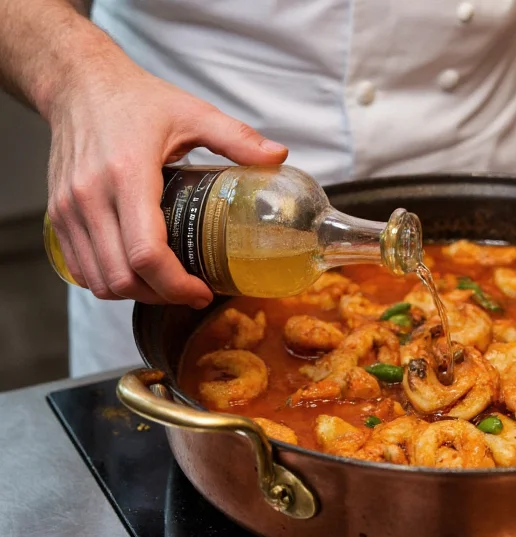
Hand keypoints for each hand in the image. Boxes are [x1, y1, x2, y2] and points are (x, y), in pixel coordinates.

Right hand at [45, 57, 287, 307]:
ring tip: (168, 285)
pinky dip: (109, 281)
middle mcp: (91, 197)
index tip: (203, 291)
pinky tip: (138, 272)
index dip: (176, 285)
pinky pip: (81, 268)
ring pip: (99, 280)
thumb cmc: (135, 99)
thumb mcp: (193, 112)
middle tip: (192, 291)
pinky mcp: (58, 214)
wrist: (78, 84)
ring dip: (135, 293)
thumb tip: (279, 158)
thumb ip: (237, 137)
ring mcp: (68, 209)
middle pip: (123, 276)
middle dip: (161, 295)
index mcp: (128, 174)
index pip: (147, 253)